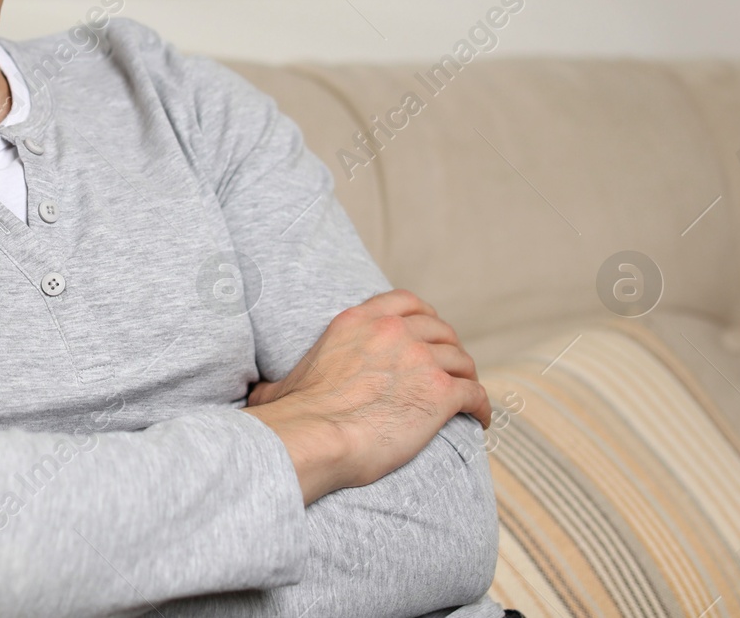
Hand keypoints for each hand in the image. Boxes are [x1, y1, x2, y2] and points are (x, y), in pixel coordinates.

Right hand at [241, 289, 490, 504]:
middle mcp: (392, 332)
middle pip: (440, 330)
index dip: (426, 316)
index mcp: (358, 323)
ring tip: (467, 397)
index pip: (406, 302)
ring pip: (462, 361)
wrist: (313, 437)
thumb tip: (258, 397)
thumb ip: (281, 381)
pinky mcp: (439, 393)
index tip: (431, 332)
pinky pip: (475, 394)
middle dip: (450, 348)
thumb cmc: (294, 417)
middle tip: (452, 370)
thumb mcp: (285, 382)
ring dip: (468, 378)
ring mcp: (419, 360)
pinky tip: (479, 420)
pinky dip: (481, 407)